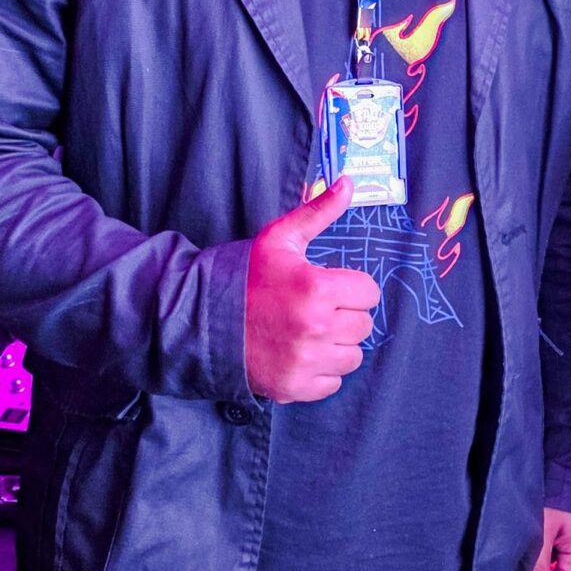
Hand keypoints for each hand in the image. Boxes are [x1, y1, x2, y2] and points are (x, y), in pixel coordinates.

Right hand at [245, 177, 379, 403]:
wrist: (201, 320)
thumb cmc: (245, 277)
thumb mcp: (280, 239)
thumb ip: (319, 211)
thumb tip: (349, 183)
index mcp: (317, 289)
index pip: (368, 292)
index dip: (351, 287)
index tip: (329, 287)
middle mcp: (315, 328)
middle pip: (363, 325)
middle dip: (345, 315)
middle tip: (316, 309)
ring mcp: (305, 361)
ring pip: (352, 356)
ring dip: (336, 345)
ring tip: (309, 332)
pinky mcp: (294, 387)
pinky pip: (332, 382)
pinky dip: (321, 372)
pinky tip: (299, 354)